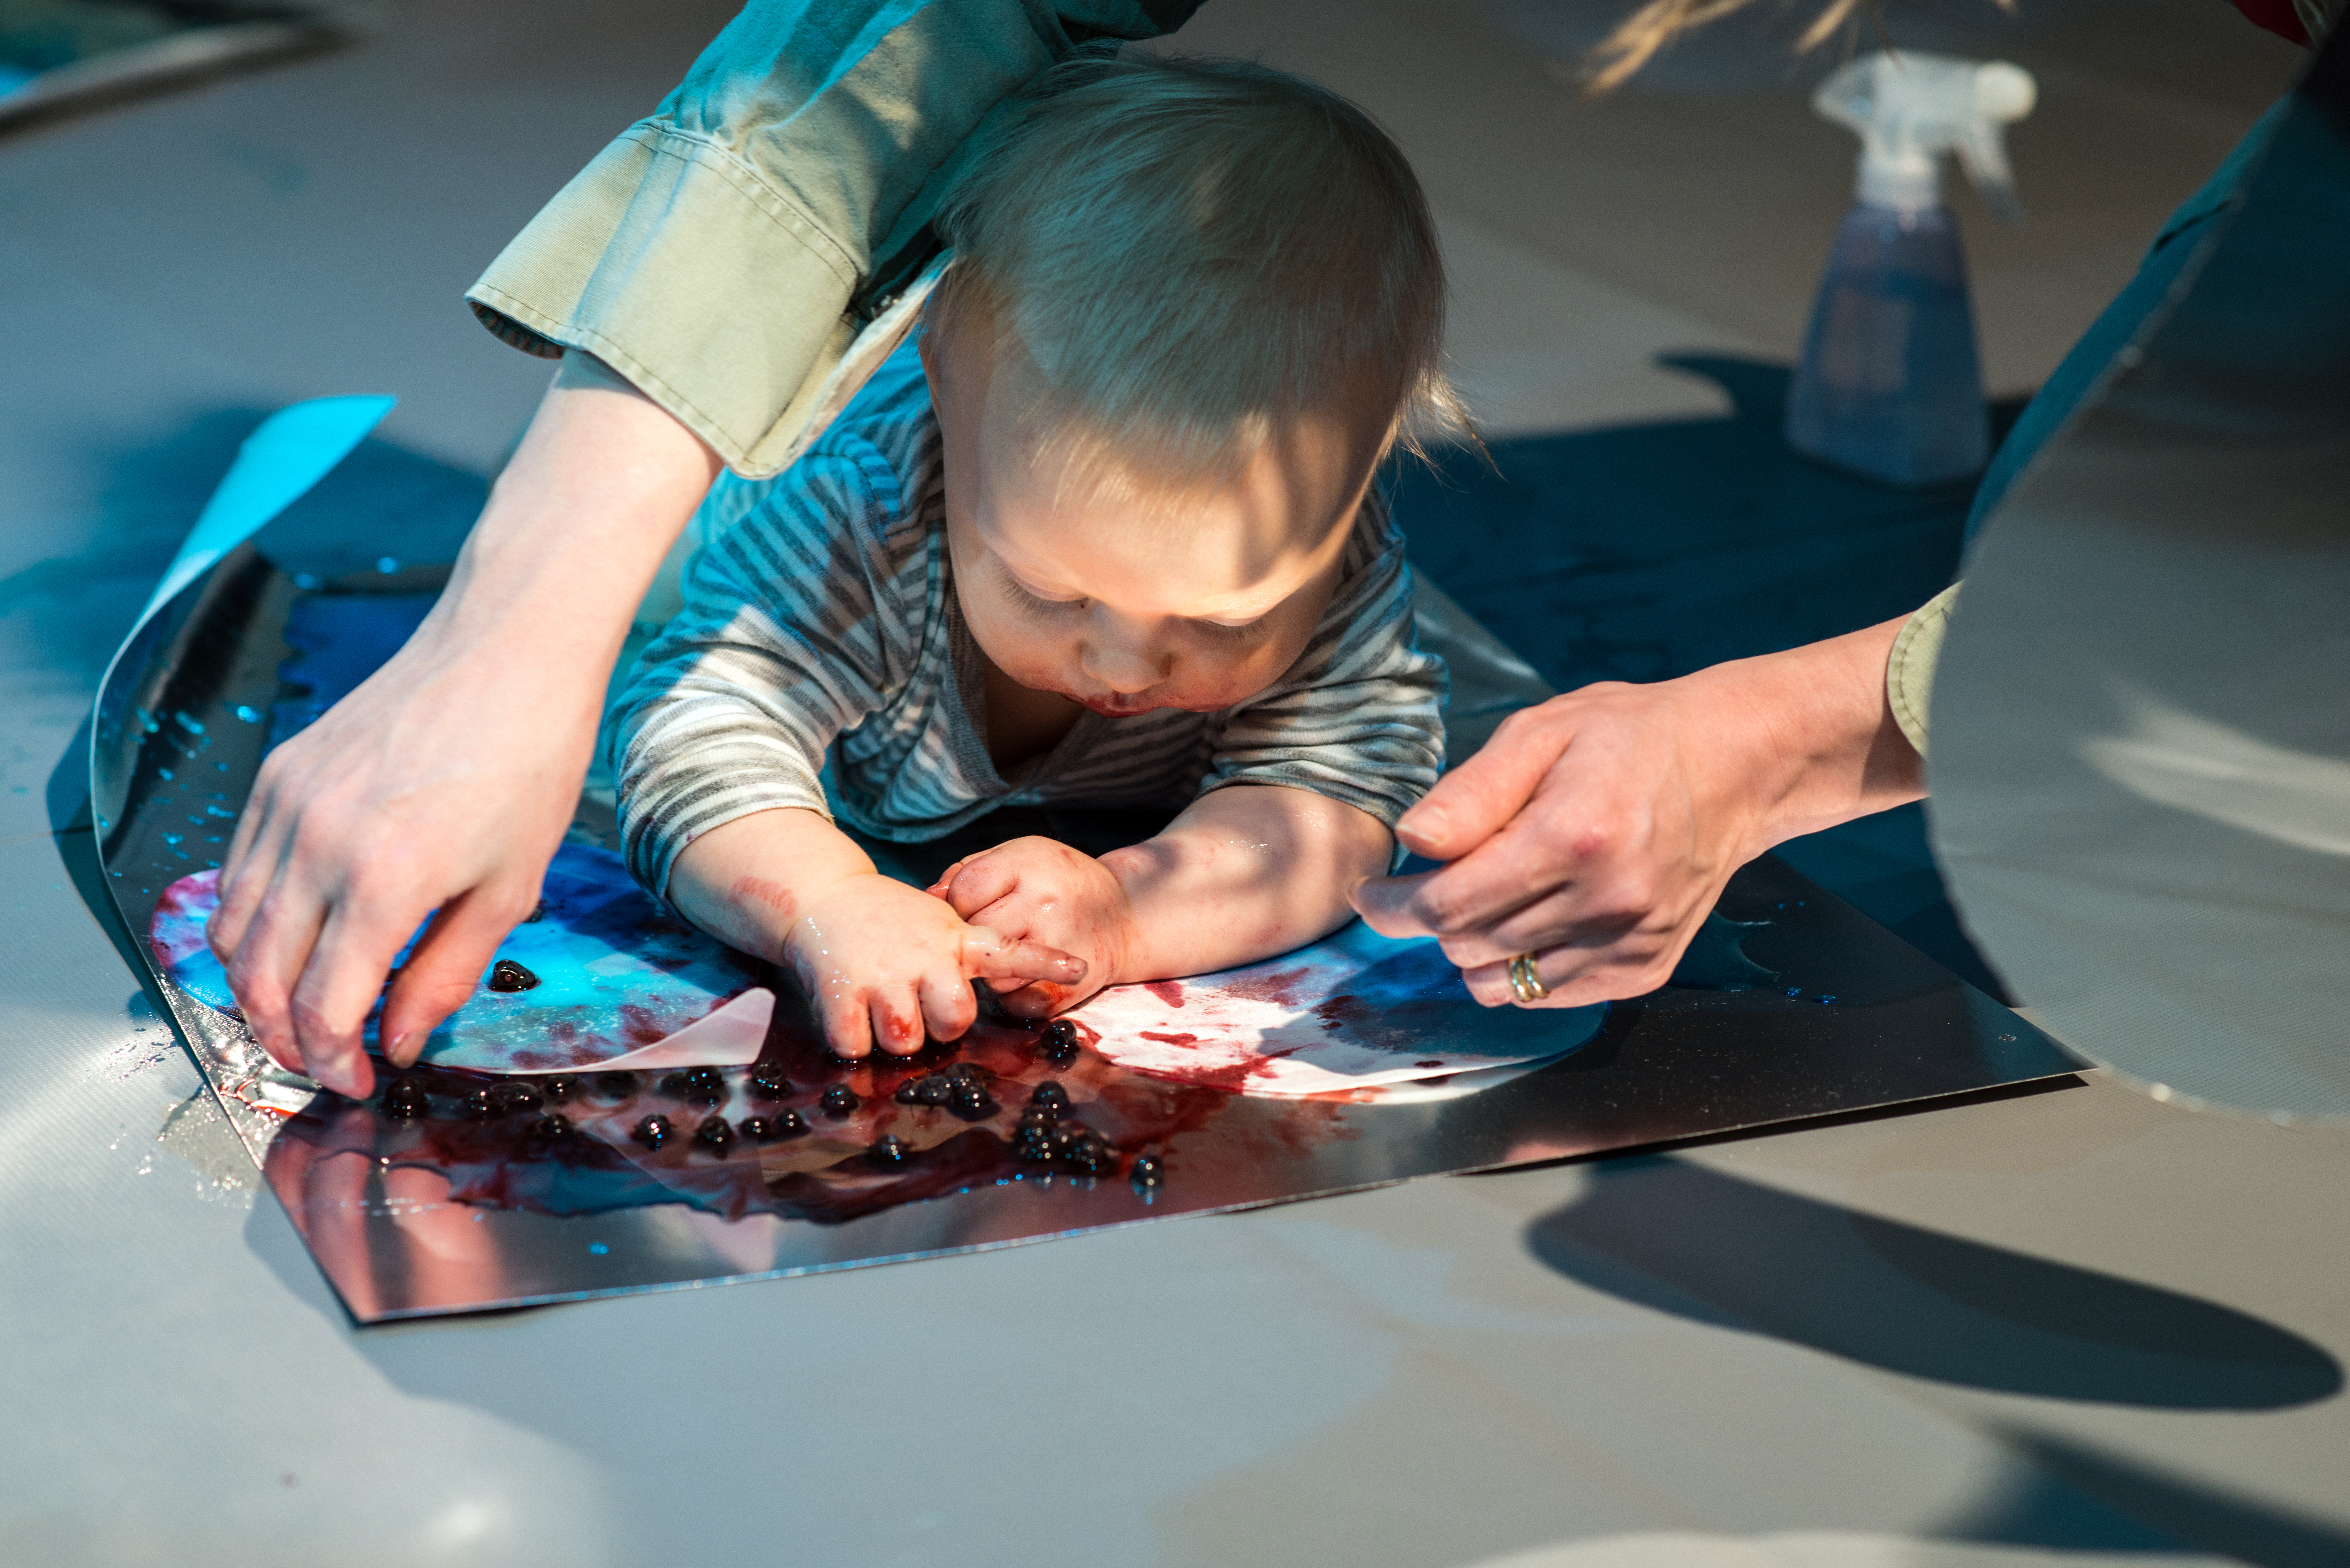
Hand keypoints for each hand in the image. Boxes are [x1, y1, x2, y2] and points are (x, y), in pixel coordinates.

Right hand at [207, 361, 722, 1099]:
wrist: (507, 653)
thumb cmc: (530, 761)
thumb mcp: (510, 886)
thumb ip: (445, 973)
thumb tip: (401, 1039)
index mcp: (384, 881)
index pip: (322, 1009)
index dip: (332, 1060)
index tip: (357, 1079)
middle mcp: (317, 844)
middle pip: (258, 979)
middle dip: (282, 1038)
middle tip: (323, 1059)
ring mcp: (286, 805)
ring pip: (232, 929)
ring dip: (255, 985)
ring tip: (301, 1011)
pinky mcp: (276, 775)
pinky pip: (237, 870)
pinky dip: (252, 920)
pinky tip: (296, 937)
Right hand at [788, 872, 1087, 1053]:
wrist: (823, 896)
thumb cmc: (887, 921)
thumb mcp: (938, 924)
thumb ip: (964, 955)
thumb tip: (979, 1002)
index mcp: (954, 939)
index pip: (1010, 951)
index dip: (1045, 963)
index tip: (1080, 967)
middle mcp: (924, 955)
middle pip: (955, 1021)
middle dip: (939, 1028)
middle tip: (919, 1009)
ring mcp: (883, 972)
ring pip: (905, 1040)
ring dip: (892, 1037)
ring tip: (880, 1006)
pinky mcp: (841, 988)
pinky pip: (856, 1044)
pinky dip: (852, 1041)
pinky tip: (849, 1012)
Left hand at [930, 836, 1139, 1016]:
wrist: (1127, 914)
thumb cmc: (1059, 882)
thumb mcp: (1020, 856)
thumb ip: (970, 871)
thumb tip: (928, 899)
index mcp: (1029, 865)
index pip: (964, 890)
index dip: (958, 903)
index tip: (972, 907)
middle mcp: (1044, 905)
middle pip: (975, 934)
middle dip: (973, 938)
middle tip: (991, 932)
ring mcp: (1058, 948)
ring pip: (992, 974)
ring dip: (992, 970)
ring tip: (1013, 953)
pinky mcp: (1068, 987)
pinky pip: (1017, 1003)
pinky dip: (1014, 996)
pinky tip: (1026, 976)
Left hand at [1350, 617, 1923, 1006]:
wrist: (1734, 765)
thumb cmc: (1628, 738)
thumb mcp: (1541, 731)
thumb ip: (1471, 793)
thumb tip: (1411, 843)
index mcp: (1574, 836)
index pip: (1449, 905)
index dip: (1393, 907)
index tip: (1373, 894)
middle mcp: (1608, 901)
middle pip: (1469, 947)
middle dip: (1433, 921)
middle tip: (1432, 883)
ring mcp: (1632, 942)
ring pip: (1504, 984)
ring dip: (1474, 950)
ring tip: (1487, 898)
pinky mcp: (1647, 968)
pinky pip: (1549, 995)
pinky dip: (1523, 968)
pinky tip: (1535, 918)